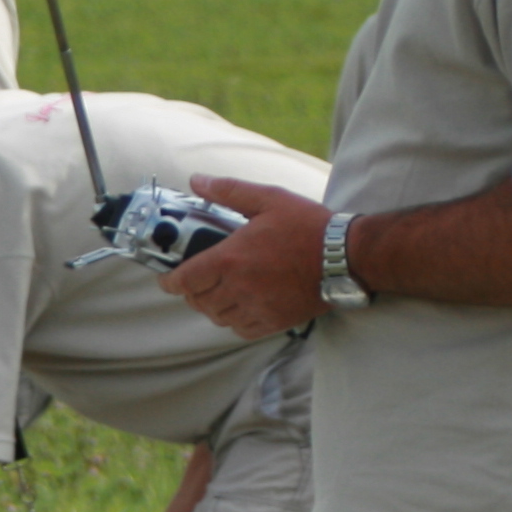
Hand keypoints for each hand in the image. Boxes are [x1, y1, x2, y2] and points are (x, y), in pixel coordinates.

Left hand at [162, 177, 327, 340]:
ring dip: (211, 306)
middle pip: (198, 301)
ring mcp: (255, 308)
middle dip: (191, 291)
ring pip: (217, 317)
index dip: (169, 281)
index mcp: (231, 259)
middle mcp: (238, 288)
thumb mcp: (268, 198)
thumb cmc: (308, 226)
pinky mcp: (272, 322)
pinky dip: (233, 320)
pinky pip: (240, 329)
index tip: (166, 278)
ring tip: (218, 291)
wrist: (345, 256)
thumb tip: (198, 181)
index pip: (185, 280)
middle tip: (195, 280)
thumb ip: (229, 190)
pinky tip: (240, 306)